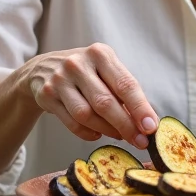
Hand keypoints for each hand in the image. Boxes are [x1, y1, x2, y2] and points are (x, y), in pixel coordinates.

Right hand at [20, 43, 157, 148]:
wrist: (44, 69)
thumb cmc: (86, 72)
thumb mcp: (105, 69)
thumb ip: (123, 91)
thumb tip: (147, 121)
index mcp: (100, 54)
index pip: (125, 84)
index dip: (140, 108)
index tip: (151, 127)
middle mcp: (78, 64)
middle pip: (105, 102)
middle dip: (126, 126)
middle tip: (140, 142)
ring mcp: (60, 79)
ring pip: (86, 115)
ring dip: (107, 130)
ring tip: (119, 135)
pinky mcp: (47, 95)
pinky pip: (72, 123)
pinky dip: (88, 133)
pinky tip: (97, 133)